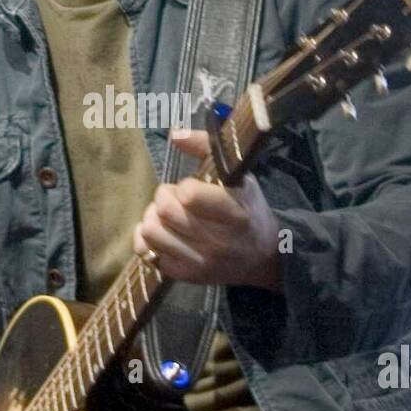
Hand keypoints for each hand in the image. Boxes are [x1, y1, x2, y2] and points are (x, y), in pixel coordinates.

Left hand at [132, 128, 281, 290]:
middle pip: (165, 211)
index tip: (191, 188)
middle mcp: (220, 242)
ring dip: (152, 217)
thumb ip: (208, 149)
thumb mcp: (238, 176)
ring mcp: (202, 262)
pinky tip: (162, 233)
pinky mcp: (186, 276)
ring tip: (166, 215)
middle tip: (174, 198)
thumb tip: (175, 134)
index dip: (184, 187)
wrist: (262, 256)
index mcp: (236, 213)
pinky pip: (147, 253)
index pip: (190, 196)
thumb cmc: (247, 209)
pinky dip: (147, 239)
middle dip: (163, 197)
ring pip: (151, 231)